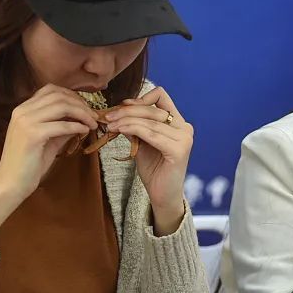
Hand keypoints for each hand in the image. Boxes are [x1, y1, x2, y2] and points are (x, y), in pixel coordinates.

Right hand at [0, 84, 99, 202]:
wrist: (12, 182)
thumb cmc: (29, 163)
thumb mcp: (49, 140)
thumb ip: (62, 127)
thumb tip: (81, 119)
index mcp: (23, 109)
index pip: (50, 90)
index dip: (72, 95)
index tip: (85, 107)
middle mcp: (22, 111)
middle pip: (58, 96)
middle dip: (81, 104)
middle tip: (94, 116)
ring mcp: (26, 122)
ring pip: (61, 106)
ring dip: (82, 113)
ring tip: (92, 123)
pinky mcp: (33, 135)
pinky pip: (62, 125)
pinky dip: (77, 126)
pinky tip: (85, 131)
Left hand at [104, 87, 193, 231]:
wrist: (163, 195)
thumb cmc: (154, 170)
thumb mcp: (143, 142)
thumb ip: (137, 126)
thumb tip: (119, 110)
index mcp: (178, 123)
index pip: (161, 96)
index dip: (140, 98)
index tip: (122, 106)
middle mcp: (185, 128)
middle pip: (152, 108)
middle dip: (127, 111)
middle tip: (108, 117)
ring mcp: (184, 139)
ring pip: (149, 121)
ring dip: (126, 120)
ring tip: (110, 125)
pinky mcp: (178, 150)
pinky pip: (151, 134)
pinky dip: (133, 129)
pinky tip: (120, 131)